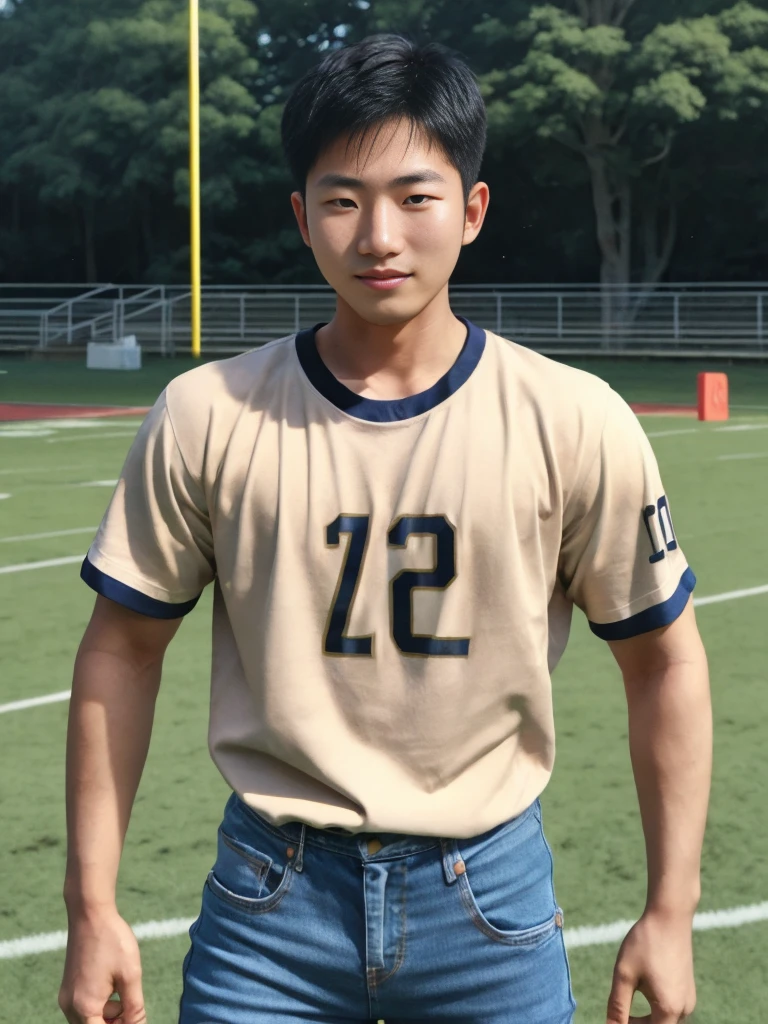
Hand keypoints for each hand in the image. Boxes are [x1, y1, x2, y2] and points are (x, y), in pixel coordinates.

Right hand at [59, 908, 146, 1022]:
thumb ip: (135, 1008)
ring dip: (109, 1014)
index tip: (135, 1016)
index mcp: (85, 1007)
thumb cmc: (112, 941)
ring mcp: (66, 997)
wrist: (90, 913)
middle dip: (116, 1022)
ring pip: (90, 1019)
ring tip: (123, 987)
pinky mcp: (68, 988)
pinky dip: (100, 1003)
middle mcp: (70, 1007)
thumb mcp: (130, 975)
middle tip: (133, 1004)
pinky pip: (84, 1007)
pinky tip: (112, 983)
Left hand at [606, 909, 695, 1022]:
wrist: (670, 917)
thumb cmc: (645, 943)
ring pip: (664, 1020)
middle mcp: (684, 1009)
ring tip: (625, 1008)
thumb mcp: (624, 974)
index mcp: (668, 1009)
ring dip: (644, 1019)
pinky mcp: (687, 990)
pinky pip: (670, 1009)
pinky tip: (640, 993)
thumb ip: (617, 1006)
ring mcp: (688, 1000)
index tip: (613, 1019)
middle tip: (616, 1015)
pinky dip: (654, 1009)